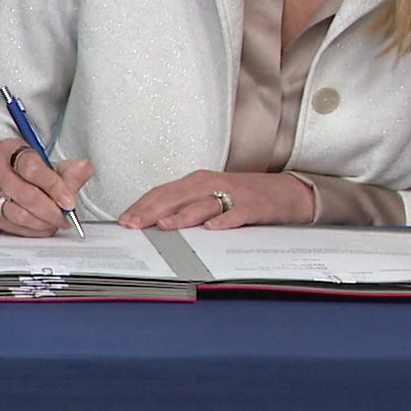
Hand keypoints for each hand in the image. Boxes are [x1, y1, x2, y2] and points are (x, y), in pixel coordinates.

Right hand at [0, 138, 93, 236]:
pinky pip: (13, 228)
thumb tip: (85, 169)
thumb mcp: (44, 166)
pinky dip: (32, 231)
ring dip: (43, 223)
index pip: (33, 169)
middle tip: (65, 218)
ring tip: (54, 222)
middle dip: (52, 212)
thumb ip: (67, 171)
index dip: (54, 187)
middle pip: (28, 196)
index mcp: (10, 150)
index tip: (69, 202)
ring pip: (20, 215)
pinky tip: (40, 226)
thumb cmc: (19, 172)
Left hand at [117, 170, 313, 230]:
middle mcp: (211, 184)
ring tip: (165, 226)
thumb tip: (155, 222)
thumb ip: (185, 206)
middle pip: (176, 196)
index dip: (142, 205)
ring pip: (202, 204)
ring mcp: (233, 194)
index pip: (163, 192)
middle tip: (135, 224)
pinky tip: (212, 229)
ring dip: (183, 215)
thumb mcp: (211, 196)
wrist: (286, 192)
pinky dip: (224, 222)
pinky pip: (236, 215)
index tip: (125, 219)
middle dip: (152, 211)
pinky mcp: (252, 207)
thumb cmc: (243, 195)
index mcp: (197, 181)